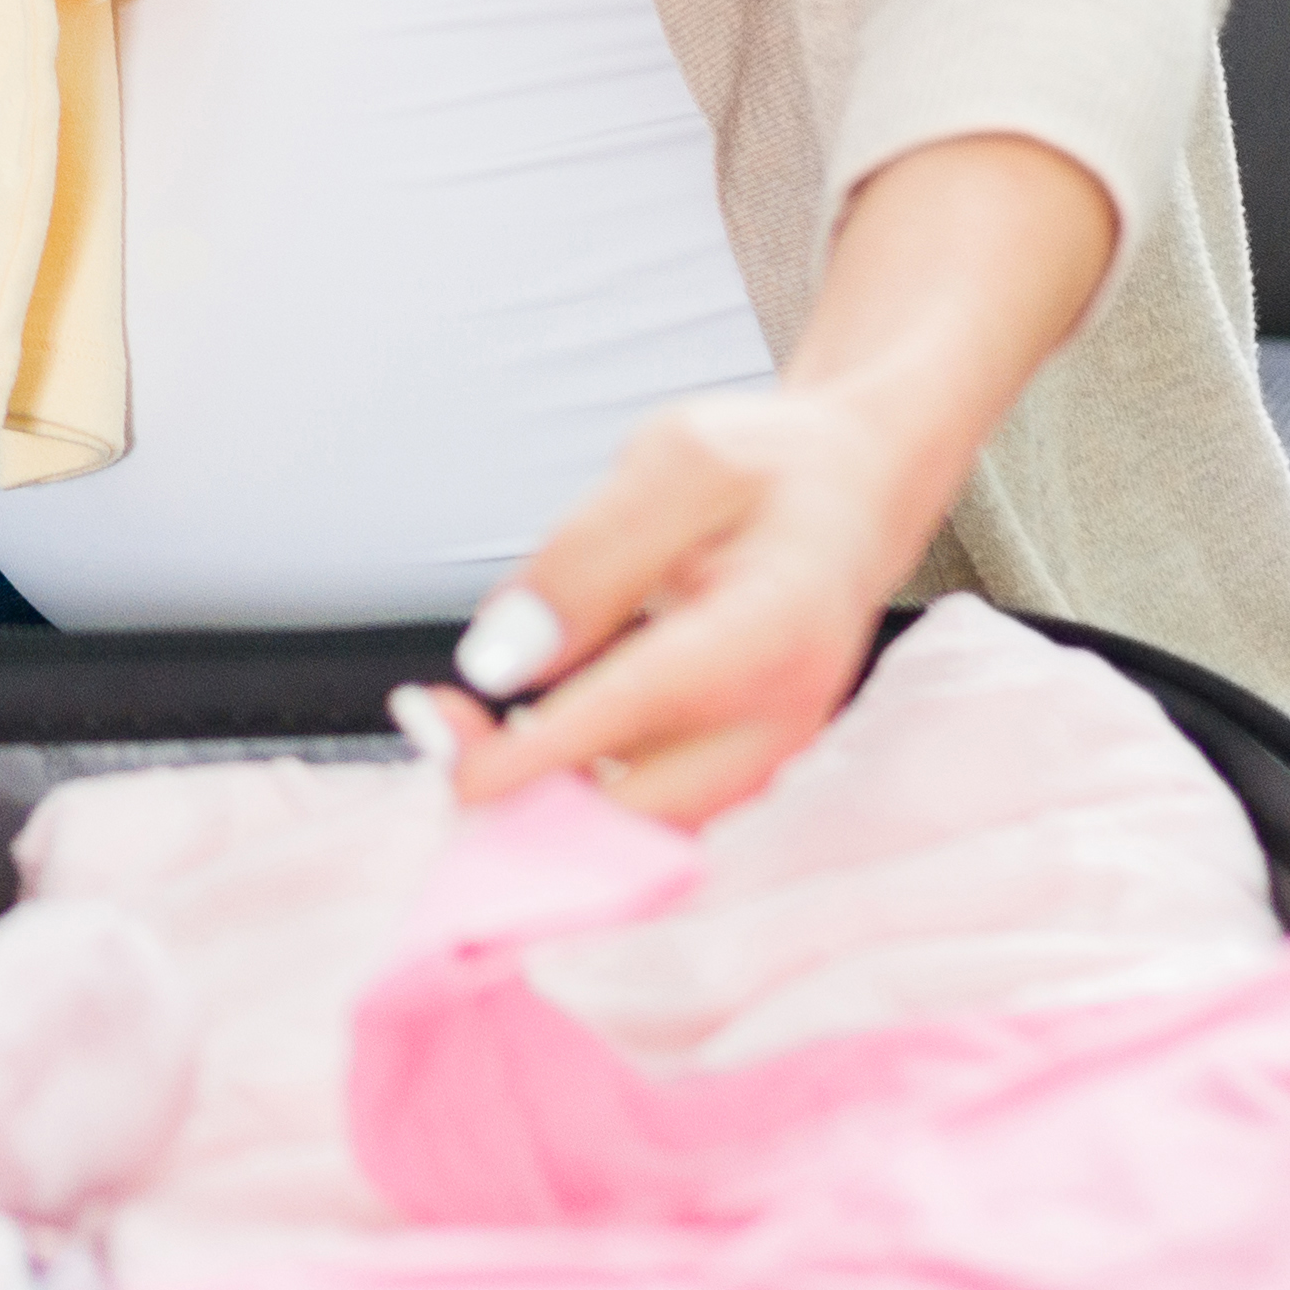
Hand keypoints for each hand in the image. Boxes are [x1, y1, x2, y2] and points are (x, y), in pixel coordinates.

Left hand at [433, 385, 966, 831]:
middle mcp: (779, 713)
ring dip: (541, 797)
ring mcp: (763, 755)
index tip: (461, 778)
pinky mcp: (735, 770)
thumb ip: (589, 556)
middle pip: (645, 813)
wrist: (852, 493)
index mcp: (773, 622)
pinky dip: (571, 790)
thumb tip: (503, 660)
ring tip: (455, 721)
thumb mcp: (675, 462)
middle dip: (529, 794)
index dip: (545, 756)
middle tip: (436, 723)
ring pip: (639, 828)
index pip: (645, 706)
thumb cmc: (765, 471)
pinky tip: (508, 732)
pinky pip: (646, 811)